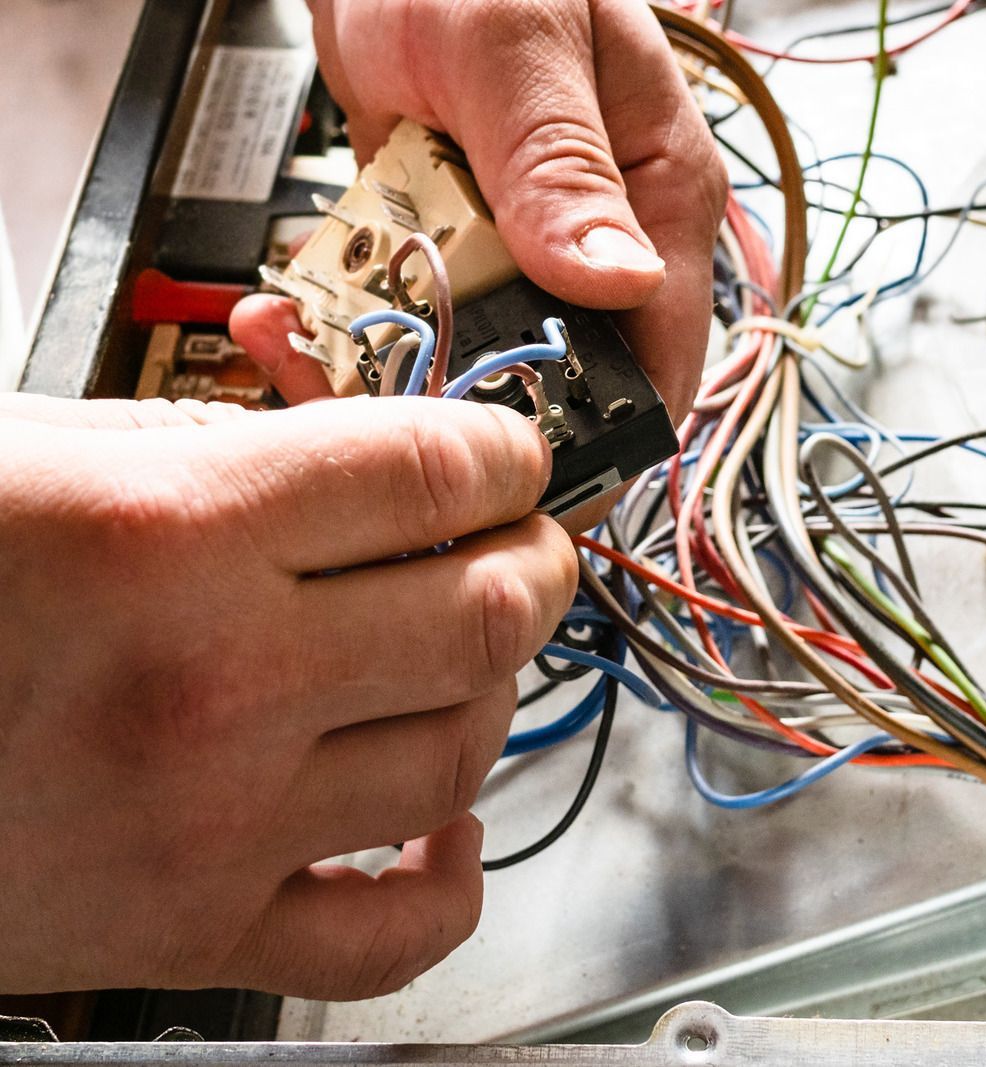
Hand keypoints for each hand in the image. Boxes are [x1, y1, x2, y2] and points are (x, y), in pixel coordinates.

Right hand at [0, 392, 575, 998]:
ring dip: (492, 689)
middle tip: (523, 542)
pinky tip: (446, 823)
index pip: (436, 474)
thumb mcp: (41, 452)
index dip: (506, 449)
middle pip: (484, 613)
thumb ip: (221, 446)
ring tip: (465, 650)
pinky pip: (391, 937)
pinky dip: (450, 880)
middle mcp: (212, 682)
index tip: (513, 453)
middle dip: (532, 561)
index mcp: (171, 534)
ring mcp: (211, 823)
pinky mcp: (190, 932)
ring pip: (462, 751)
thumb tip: (360, 450)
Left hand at [234, 0, 727, 423]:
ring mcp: (528, 251)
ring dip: (403, 380)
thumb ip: (562, 164)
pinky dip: (364, 335)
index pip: (662, 362)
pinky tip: (307, 322)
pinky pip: (422, 325)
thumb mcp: (515, 48)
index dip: (598, 434)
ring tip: (319, 356)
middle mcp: (604, 242)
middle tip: (386, 412)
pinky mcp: (460, 250)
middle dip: (479, 412)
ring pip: (485, 368)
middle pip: (567, 384)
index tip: (510, 467)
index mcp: (662, 199)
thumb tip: (622, 281)